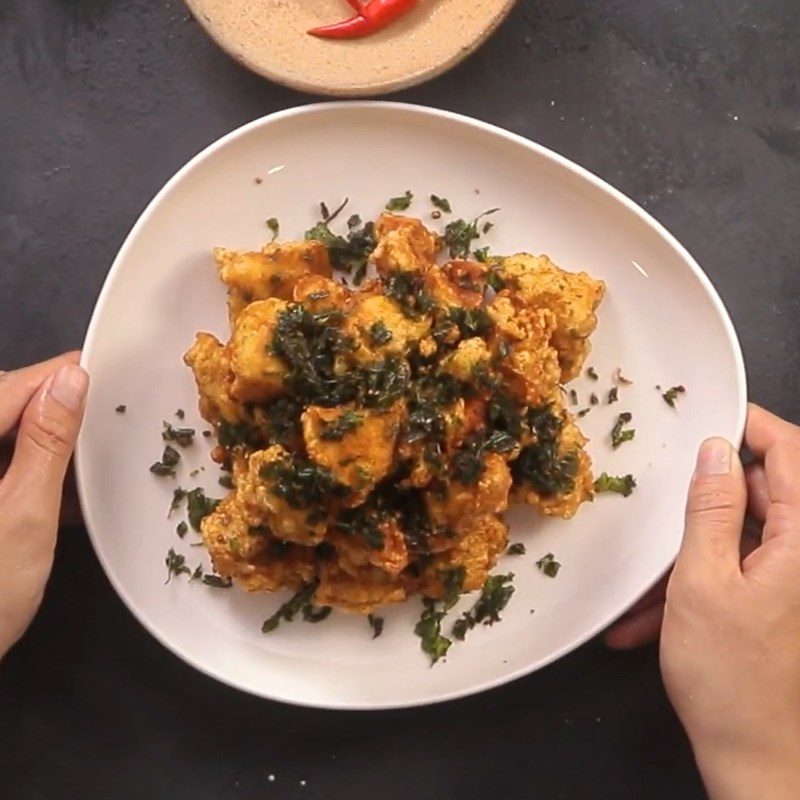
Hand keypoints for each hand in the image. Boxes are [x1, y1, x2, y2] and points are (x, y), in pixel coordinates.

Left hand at [0, 354, 88, 658]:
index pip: (10, 387)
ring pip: (6, 437)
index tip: (102, 372)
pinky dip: (30, 474)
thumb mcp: (25, 514)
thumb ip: (47, 443)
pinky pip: (3, 466)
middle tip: (101, 428)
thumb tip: (71, 379)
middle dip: (53, 412)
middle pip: (5, 406)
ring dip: (45, 447)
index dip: (58, 376)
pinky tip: (56, 496)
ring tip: (83, 469)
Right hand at [661, 406, 799, 798]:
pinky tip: (652, 616)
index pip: (791, 455)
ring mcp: (788, 579)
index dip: (752, 427)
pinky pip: (734, 570)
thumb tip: (714, 453)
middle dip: (708, 495)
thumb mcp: (704, 581)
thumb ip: (712, 509)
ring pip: (740, 534)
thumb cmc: (732, 678)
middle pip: (763, 491)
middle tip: (666, 500)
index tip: (711, 417)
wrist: (754, 760)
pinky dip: (693, 583)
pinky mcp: (772, 602)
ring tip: (649, 580)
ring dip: (690, 549)